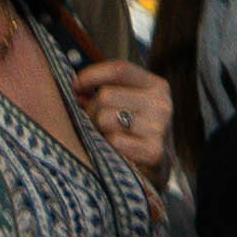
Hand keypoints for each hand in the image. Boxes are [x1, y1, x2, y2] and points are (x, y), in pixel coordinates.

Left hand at [70, 59, 173, 183]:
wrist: (158, 167)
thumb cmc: (135, 130)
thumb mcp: (129, 103)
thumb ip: (106, 90)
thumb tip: (75, 87)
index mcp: (157, 86)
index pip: (120, 69)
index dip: (92, 75)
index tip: (76, 85)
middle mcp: (162, 104)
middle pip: (106, 96)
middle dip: (92, 110)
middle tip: (96, 122)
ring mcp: (160, 128)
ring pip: (105, 119)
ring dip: (99, 130)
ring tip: (108, 136)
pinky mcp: (155, 151)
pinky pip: (114, 142)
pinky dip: (109, 148)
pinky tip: (118, 152)